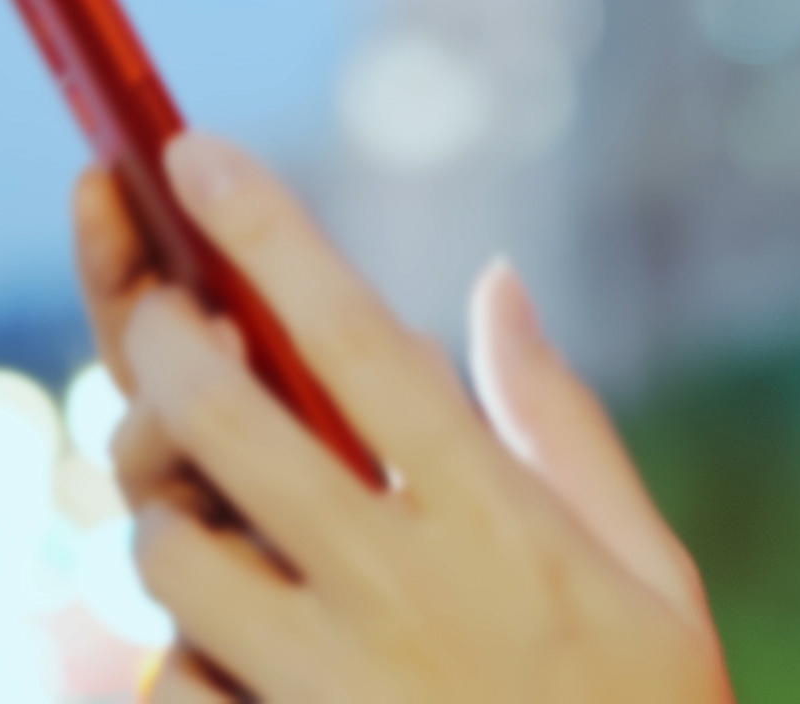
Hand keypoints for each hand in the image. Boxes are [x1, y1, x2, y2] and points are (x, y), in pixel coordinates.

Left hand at [68, 135, 729, 702]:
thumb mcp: (644, 570)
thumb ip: (558, 423)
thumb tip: (493, 284)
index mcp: (496, 518)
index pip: (358, 338)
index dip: (266, 233)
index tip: (193, 150)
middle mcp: (400, 590)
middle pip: (223, 421)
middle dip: (159, 343)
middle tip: (155, 315)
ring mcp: (327, 687)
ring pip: (165, 554)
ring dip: (159, 512)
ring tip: (197, 507)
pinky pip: (172, 684)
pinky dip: (179, 655)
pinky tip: (227, 653)